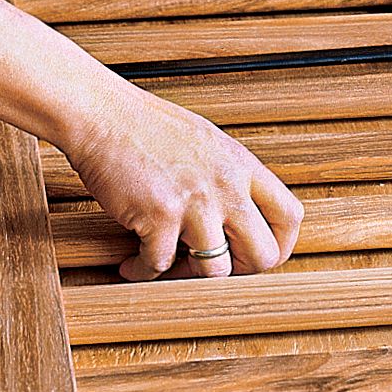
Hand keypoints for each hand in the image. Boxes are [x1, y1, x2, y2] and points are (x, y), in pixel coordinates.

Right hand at [65, 75, 303, 282]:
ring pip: (216, 271)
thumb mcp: (206, 142)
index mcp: (241, 165)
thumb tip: (238, 215)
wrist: (103, 113)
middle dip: (239, 272)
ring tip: (167, 266)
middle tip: (213, 269)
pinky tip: (132, 263)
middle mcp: (226, 185)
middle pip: (263, 254)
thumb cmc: (146, 126)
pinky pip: (160, 265)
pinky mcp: (159, 216)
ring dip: (187, 278)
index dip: (280, 246)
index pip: (289, 216)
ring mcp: (195, 202)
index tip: (255, 256)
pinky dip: (143, 270)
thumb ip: (228, 177)